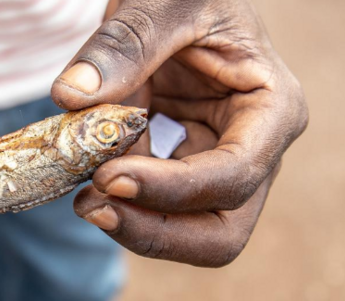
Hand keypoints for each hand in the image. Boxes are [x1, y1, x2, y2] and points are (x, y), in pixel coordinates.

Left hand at [52, 0, 307, 266]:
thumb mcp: (163, 1)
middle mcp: (254, 149)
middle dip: (155, 231)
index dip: (172, 190)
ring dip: (129, 221)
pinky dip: (117, 199)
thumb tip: (72, 96)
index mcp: (272, 109)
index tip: (109, 177)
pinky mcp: (180, 169)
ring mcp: (217, 166)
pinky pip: (151, 205)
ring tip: (80, 191)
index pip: (234, 176)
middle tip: (92, 207)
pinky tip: (86, 173)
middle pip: (222, 233)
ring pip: (184, 231)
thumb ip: (124, 45)